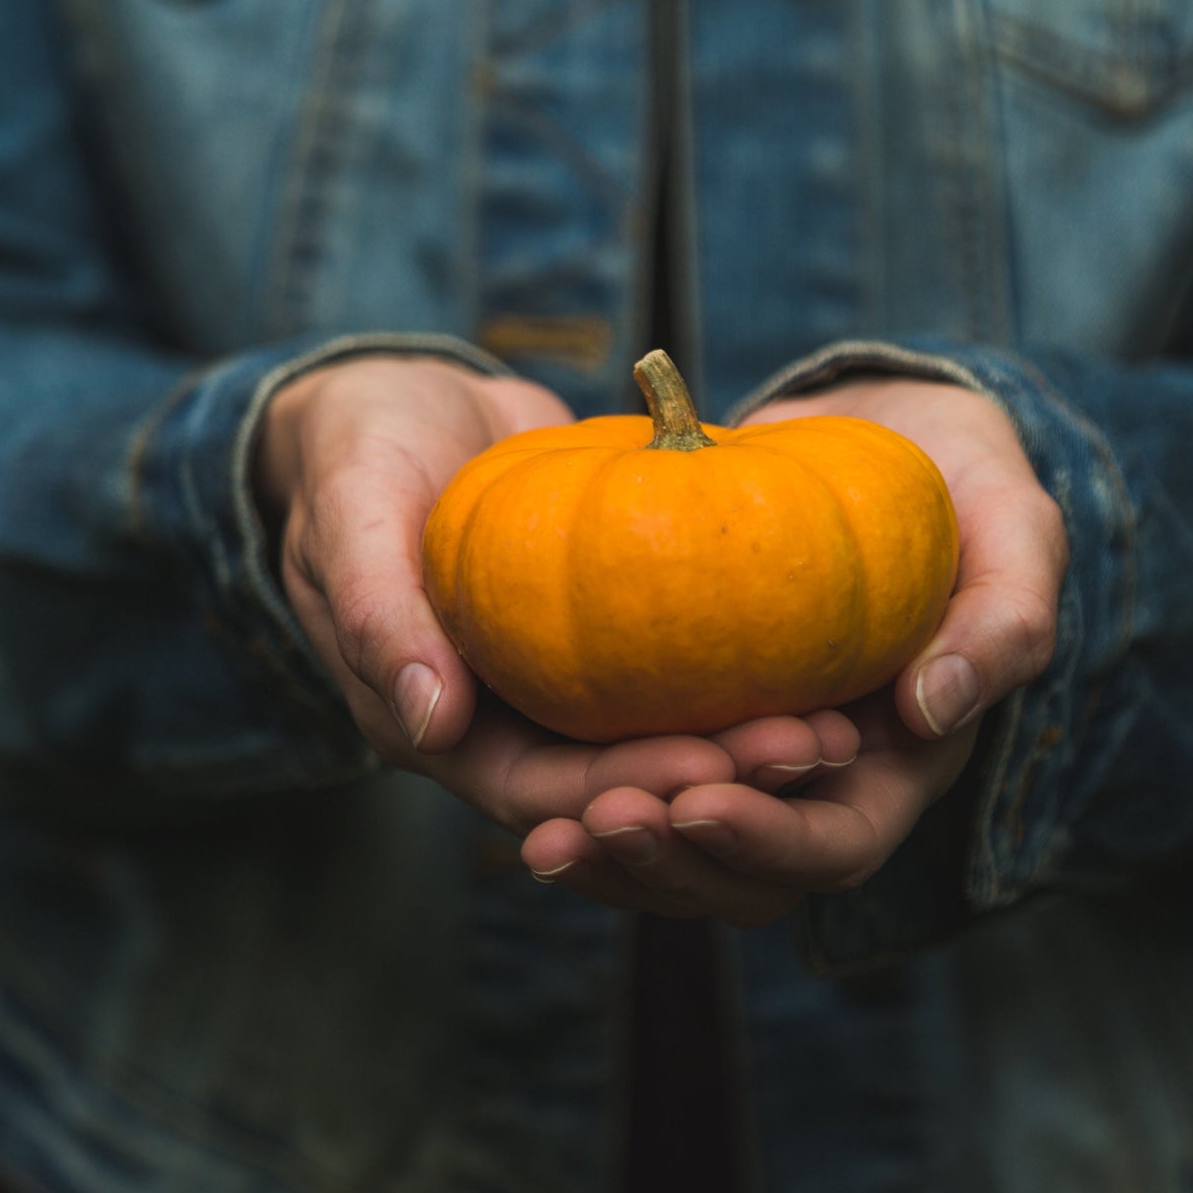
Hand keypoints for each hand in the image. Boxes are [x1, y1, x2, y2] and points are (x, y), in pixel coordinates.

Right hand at [252, 355, 860, 836]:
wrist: (402, 398)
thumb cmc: (360, 451)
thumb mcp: (352, 514)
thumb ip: (380, 613)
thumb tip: (431, 723)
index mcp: (434, 723)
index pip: (540, 790)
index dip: (623, 794)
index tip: (711, 771)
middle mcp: (505, 719)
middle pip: (619, 779)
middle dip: (714, 778)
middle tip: (813, 746)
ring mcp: (558, 677)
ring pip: (659, 731)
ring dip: (743, 738)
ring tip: (840, 721)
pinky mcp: (604, 627)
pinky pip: (676, 659)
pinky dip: (738, 666)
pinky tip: (819, 648)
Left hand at [519, 375, 1066, 923]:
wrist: (890, 432)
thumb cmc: (966, 478)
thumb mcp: (1014, 528)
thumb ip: (1003, 618)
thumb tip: (931, 713)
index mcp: (902, 761)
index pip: (838, 844)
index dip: (769, 842)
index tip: (694, 802)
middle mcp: (822, 776)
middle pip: (742, 875)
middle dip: (668, 867)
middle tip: (591, 822)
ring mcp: (750, 743)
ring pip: (678, 842)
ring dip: (613, 852)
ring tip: (543, 835)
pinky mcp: (693, 702)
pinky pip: (634, 767)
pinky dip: (583, 785)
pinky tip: (520, 773)